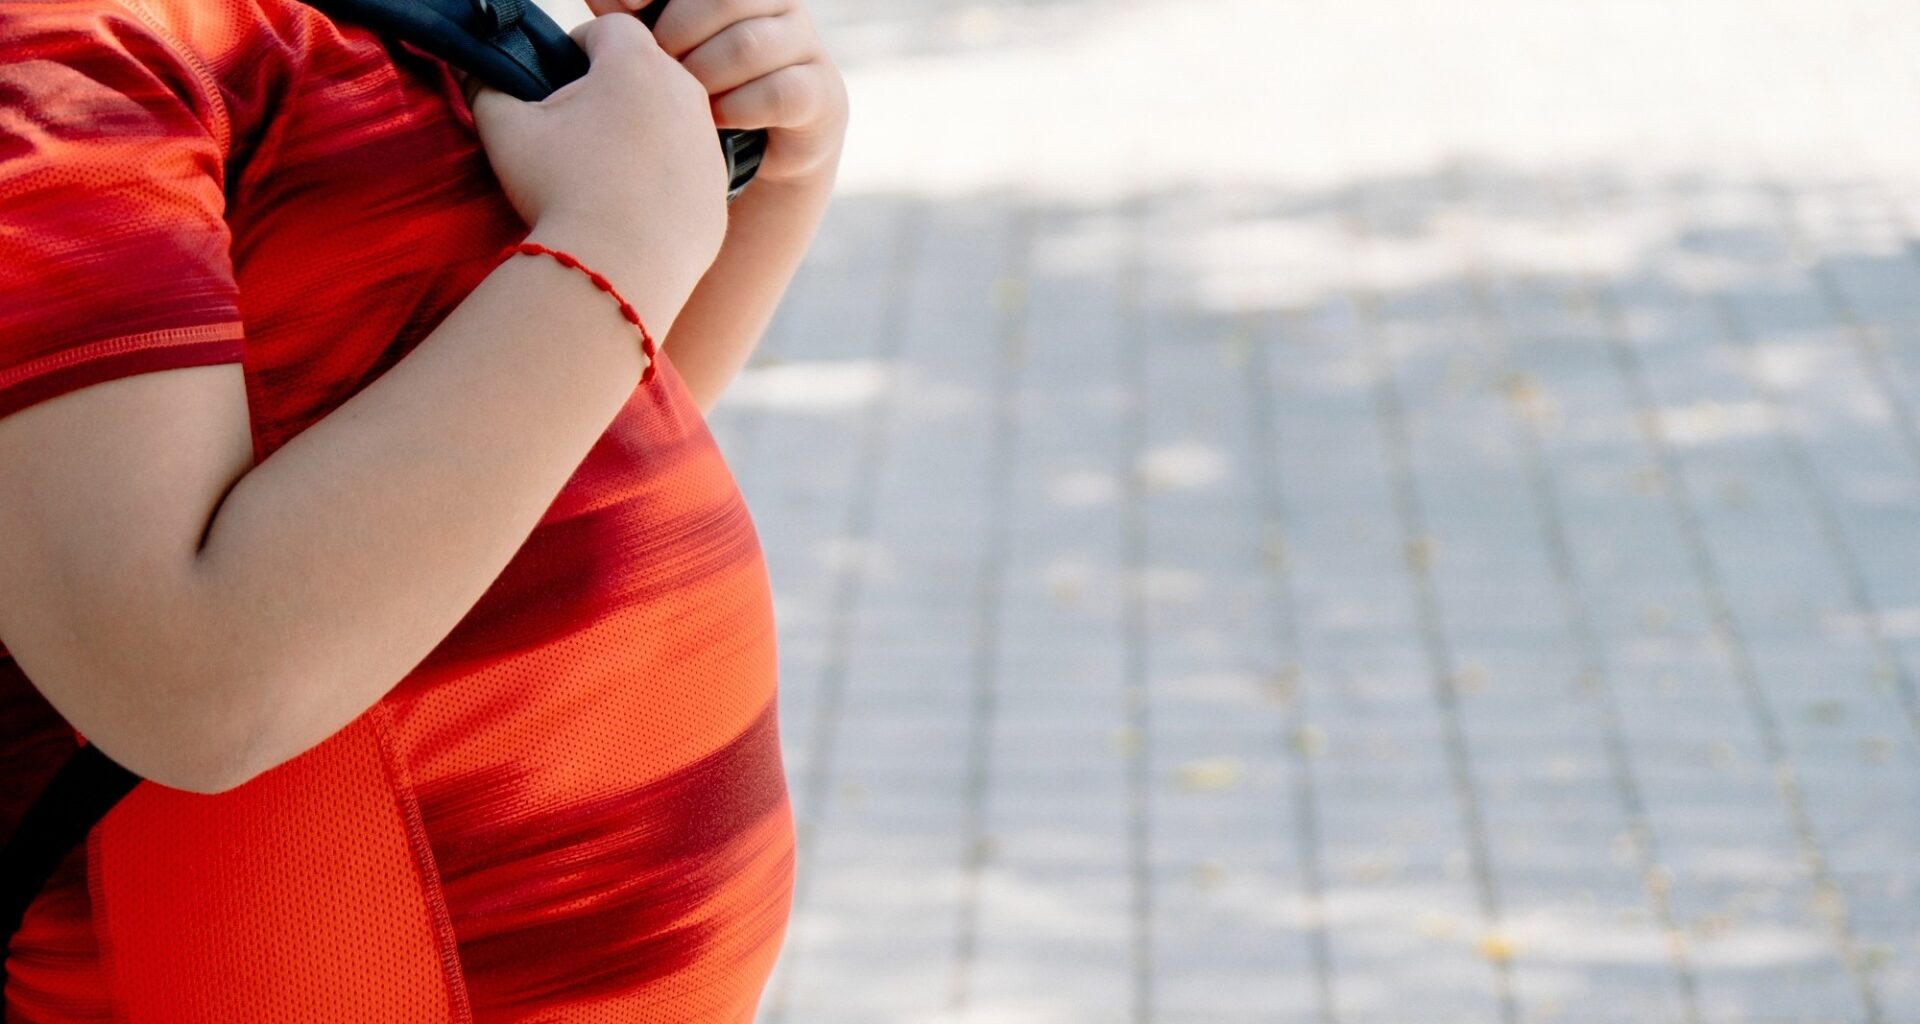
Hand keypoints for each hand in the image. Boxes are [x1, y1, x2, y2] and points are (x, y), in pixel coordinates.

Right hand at [460, 14, 729, 323]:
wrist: (619, 270)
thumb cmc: (562, 191)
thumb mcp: (505, 130)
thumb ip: (485, 88)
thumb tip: (474, 74)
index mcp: (637, 66)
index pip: (611, 28)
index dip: (581, 44)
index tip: (561, 73)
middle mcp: (686, 96)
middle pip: (647, 74)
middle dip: (613, 90)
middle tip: (576, 129)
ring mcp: (709, 145)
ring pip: (671, 123)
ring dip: (642, 135)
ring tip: (603, 173)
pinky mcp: (718, 191)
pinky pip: (687, 172)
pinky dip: (663, 180)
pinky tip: (631, 207)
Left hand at [590, 0, 848, 185]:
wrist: (758, 157)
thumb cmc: (702, 91)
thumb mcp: (662, 51)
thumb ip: (633, 20)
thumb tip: (608, 1)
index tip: (627, 6)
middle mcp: (777, 1)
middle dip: (679, 33)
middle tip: (658, 67)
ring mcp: (806, 44)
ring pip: (749, 45)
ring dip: (705, 76)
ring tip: (684, 100)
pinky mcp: (823, 92)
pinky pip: (779, 92)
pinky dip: (737, 109)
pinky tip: (714, 122)